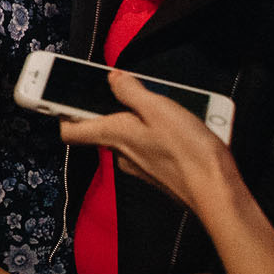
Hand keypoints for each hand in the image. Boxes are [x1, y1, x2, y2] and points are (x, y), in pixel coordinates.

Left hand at [56, 70, 247, 217]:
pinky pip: (151, 147)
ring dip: (146, 119)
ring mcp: (139, 166)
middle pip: (104, 127)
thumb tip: (112, 79)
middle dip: (117, 106)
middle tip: (136, 90)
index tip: (56, 94)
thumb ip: (131, 91)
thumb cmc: (188, 151)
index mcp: (113, 135)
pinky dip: (162, 134)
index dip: (61, 112)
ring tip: (172, 107)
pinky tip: (185, 127)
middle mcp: (121, 154)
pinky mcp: (159, 173)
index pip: (70, 130)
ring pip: (131, 135)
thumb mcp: (158, 108)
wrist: (217, 194)